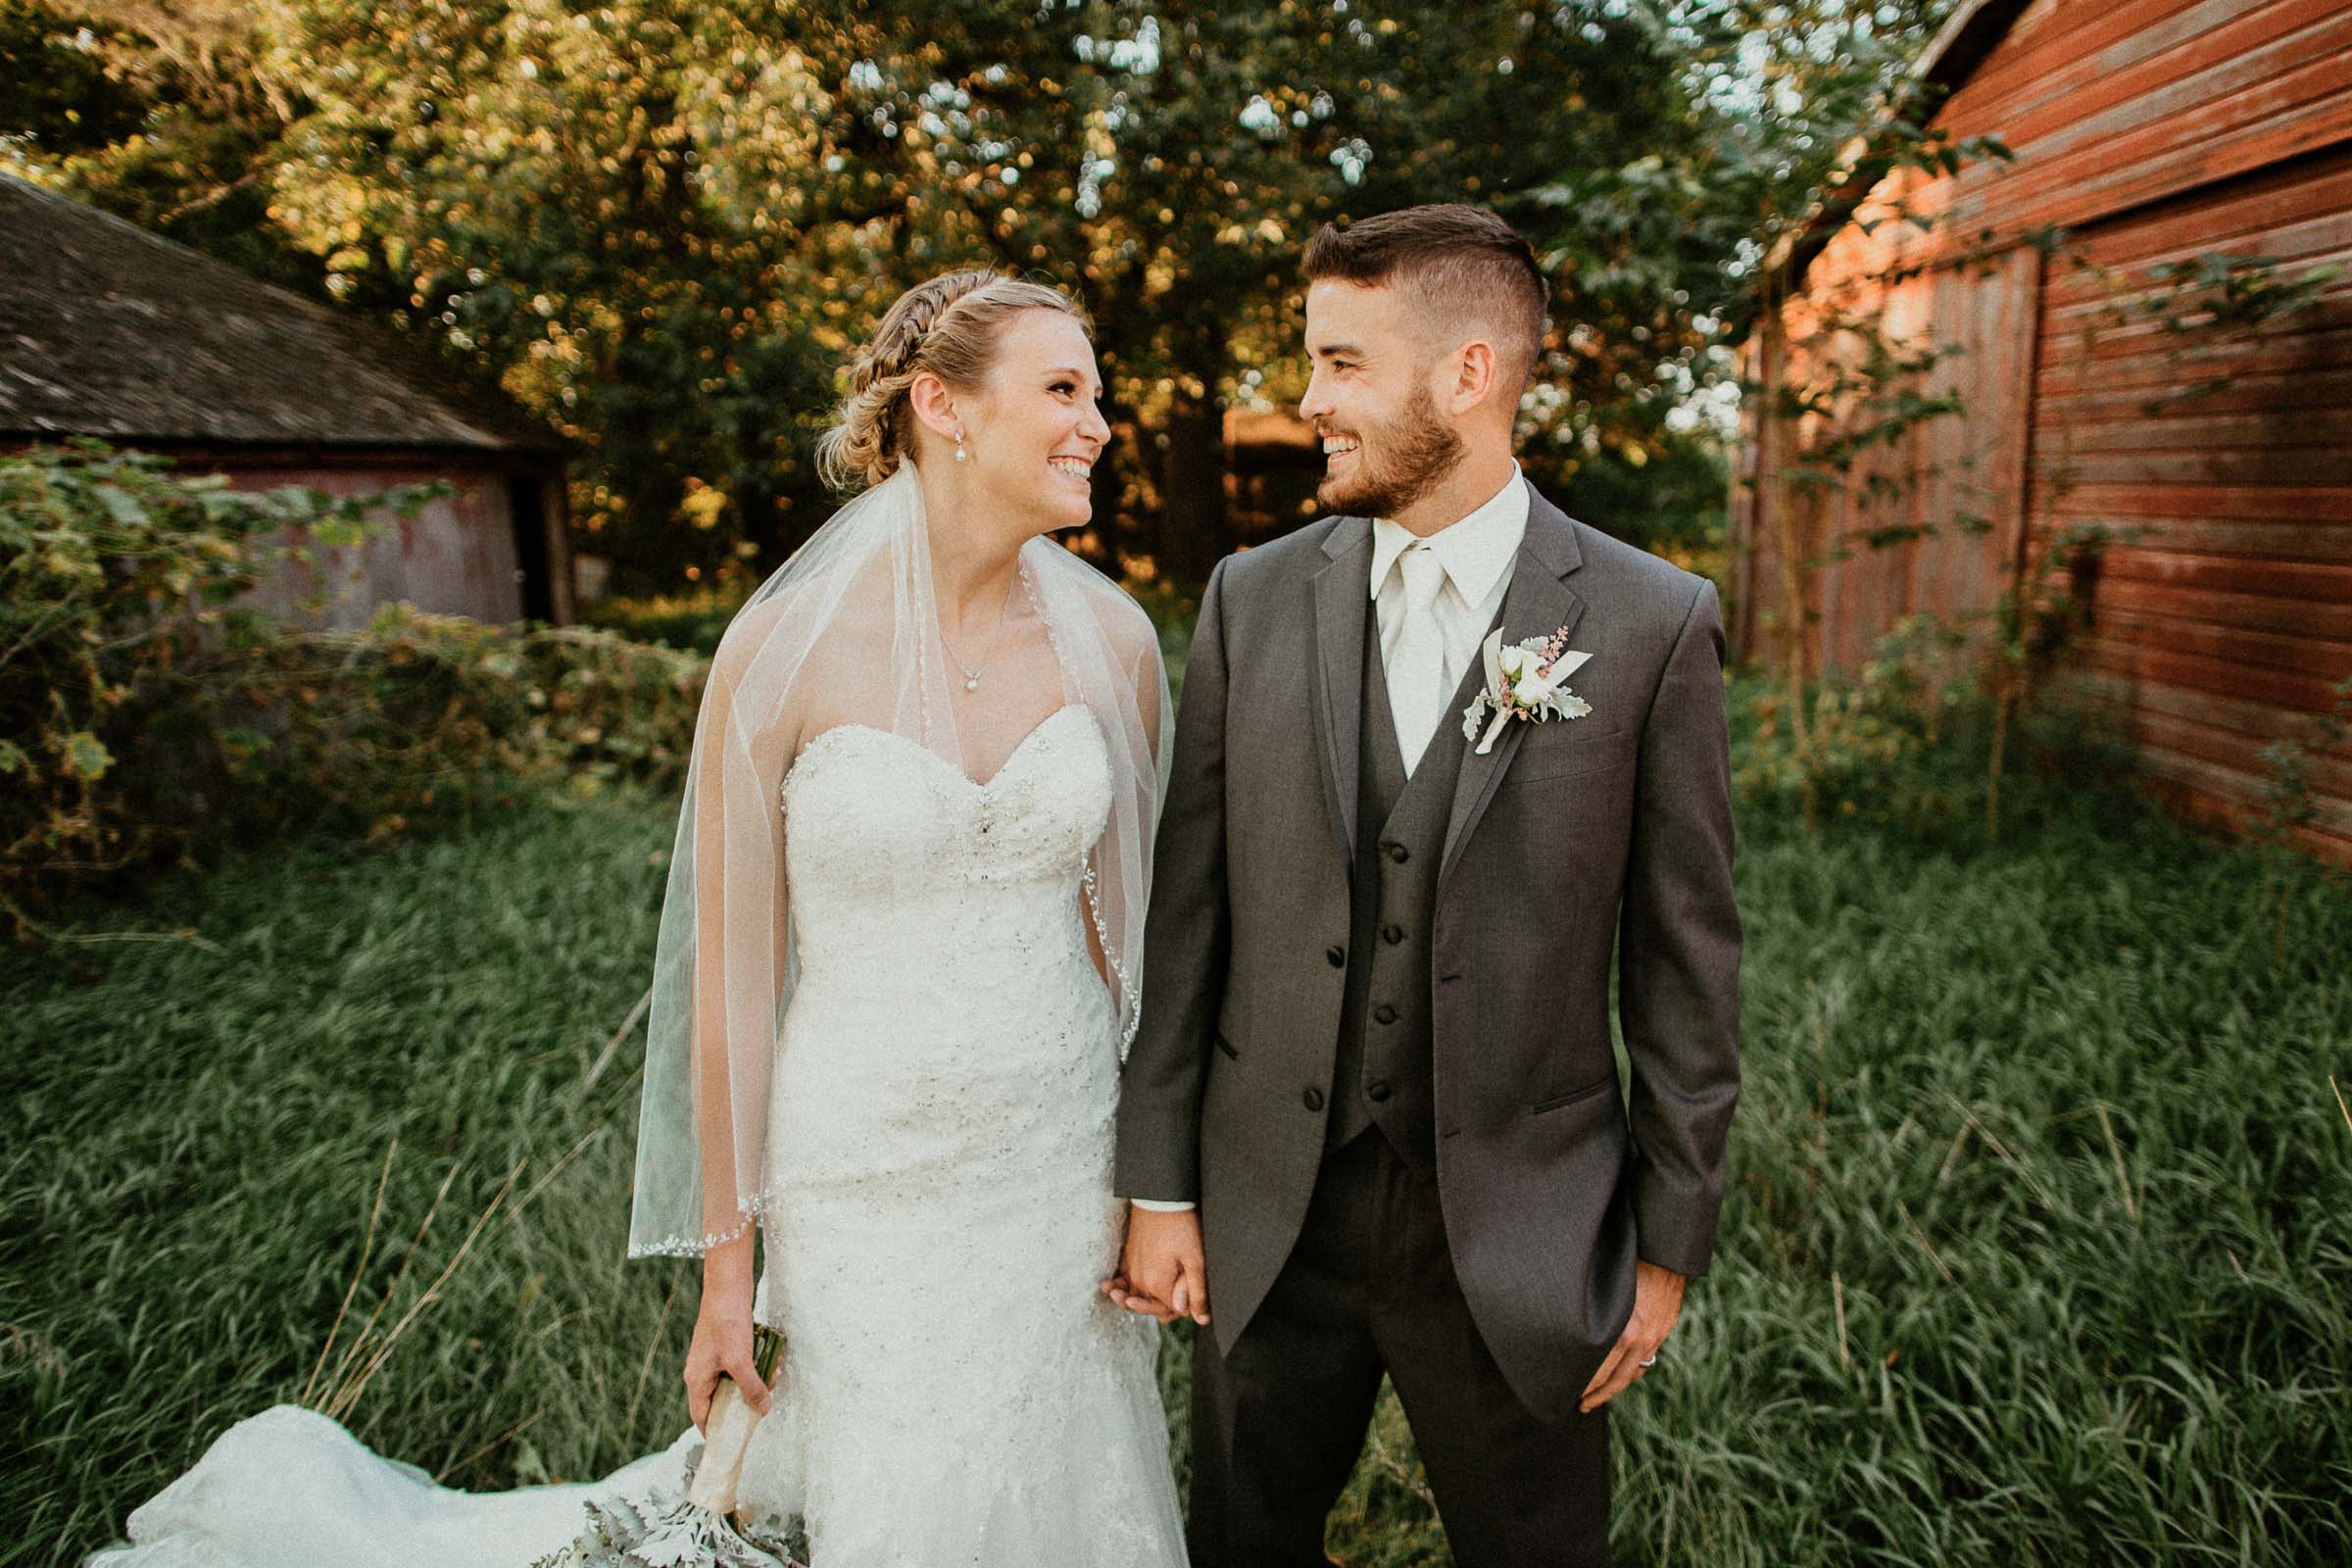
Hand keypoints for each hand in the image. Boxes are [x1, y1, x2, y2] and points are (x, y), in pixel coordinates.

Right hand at [683, 1271, 772, 1434]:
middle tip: (762, 1406)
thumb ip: (751, 1387)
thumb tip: (763, 1409)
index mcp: (697, 1379)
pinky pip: (740, 1365)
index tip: (729, 1442)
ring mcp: (713, 1358)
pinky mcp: (725, 1346)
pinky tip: (771, 1361)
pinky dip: (755, 1366)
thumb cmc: (726, 1323)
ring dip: (753, 1382)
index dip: (714, 1431)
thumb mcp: (740, 1360)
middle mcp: (701, 1371)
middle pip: (720, 1399)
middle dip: (742, 1403)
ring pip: (734, 1381)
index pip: (701, 1415)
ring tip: (772, 1379)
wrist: (727, 1287)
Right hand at [1101, 1204, 1210, 1326]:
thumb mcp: (1196, 1259)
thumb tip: (1200, 1319)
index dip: (1184, 1309)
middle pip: (1150, 1307)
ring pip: (1132, 1297)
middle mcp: (1140, 1281)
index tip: (1194, 1302)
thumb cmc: (1181, 1227)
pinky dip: (1120, 1287)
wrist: (1159, 1200)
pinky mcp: (1127, 1258)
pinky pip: (1122, 1280)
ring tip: (1134, 1304)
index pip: (1170, 1311)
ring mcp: (1131, 1269)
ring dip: (1134, 1303)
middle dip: (1162, 1310)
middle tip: (1175, 1310)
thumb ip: (1196, 1291)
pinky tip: (1117, 1288)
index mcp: (1158, 1285)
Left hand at [1579, 1259, 1684, 1413]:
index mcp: (1623, 1331)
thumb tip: (1570, 1328)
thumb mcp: (1604, 1288)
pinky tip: (1621, 1377)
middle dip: (1597, 1395)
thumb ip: (1592, 1312)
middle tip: (1580, 1406)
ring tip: (1597, 1398)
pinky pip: (1646, 1361)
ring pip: (1632, 1374)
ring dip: (1614, 1389)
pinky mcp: (1662, 1330)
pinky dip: (1632, 1374)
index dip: (1586, 1385)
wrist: (1665, 1253)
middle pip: (1616, 1379)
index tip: (1569, 1391)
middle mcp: (1640, 1339)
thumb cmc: (1627, 1263)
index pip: (1601, 1370)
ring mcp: (1654, 1337)